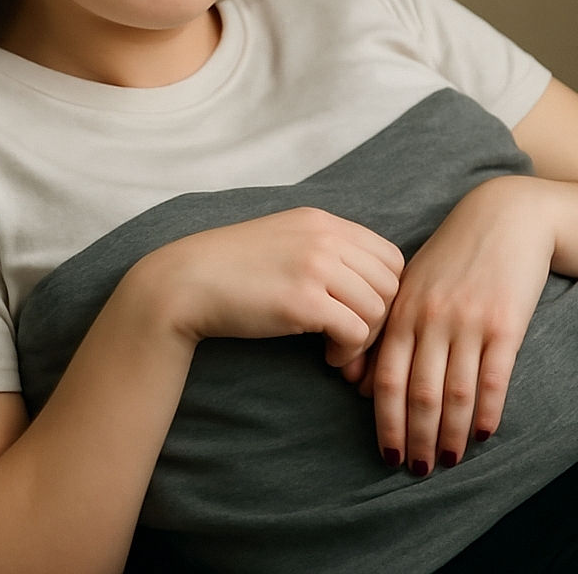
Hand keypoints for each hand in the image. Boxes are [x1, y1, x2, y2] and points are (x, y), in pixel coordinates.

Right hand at [142, 207, 404, 367]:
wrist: (186, 282)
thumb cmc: (233, 268)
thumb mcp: (285, 240)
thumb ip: (325, 250)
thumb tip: (367, 283)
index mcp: (322, 221)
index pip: (389, 256)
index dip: (385, 291)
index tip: (362, 313)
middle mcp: (325, 237)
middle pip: (391, 283)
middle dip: (380, 318)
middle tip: (354, 339)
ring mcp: (315, 266)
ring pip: (378, 309)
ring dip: (364, 338)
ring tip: (338, 349)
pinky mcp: (303, 301)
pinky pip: (355, 331)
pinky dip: (348, 352)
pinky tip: (328, 356)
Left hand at [345, 176, 554, 473]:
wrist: (504, 217)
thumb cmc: (452, 255)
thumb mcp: (413, 284)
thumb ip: (390, 329)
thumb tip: (362, 384)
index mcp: (403, 309)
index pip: (387, 378)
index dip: (385, 421)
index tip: (386, 453)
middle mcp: (431, 318)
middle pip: (419, 393)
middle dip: (415, 437)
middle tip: (415, 469)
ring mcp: (468, 321)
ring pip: (455, 393)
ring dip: (450, 435)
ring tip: (447, 461)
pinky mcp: (505, 323)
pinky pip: (493, 379)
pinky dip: (487, 412)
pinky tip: (484, 434)